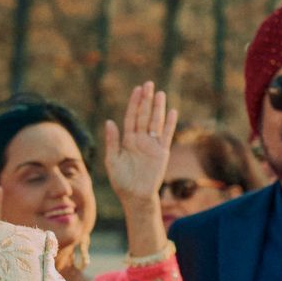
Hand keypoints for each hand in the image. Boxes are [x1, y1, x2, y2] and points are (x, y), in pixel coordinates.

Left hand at [104, 81, 179, 205]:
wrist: (135, 196)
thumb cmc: (121, 181)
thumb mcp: (112, 160)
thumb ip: (112, 141)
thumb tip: (109, 122)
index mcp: (127, 140)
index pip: (131, 117)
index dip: (134, 104)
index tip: (137, 89)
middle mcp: (140, 140)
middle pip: (144, 116)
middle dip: (146, 100)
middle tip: (149, 84)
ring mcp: (152, 145)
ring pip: (156, 122)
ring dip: (158, 108)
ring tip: (160, 93)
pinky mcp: (162, 153)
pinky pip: (166, 135)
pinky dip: (169, 124)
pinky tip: (172, 111)